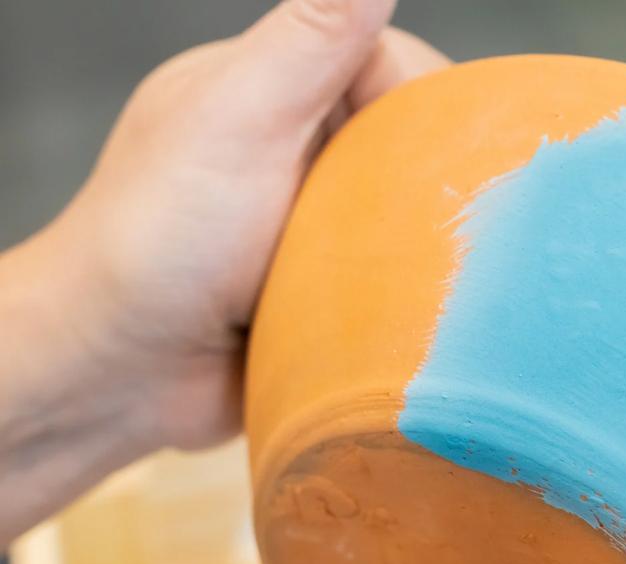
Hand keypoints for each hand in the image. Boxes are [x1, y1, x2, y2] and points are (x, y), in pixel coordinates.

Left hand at [0, 0, 448, 535]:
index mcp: (269, 89)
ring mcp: (311, 221)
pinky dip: (405, 288)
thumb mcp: (241, 122)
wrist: (114, 379)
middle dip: (428, 176)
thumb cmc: (158, 243)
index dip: (421, 100)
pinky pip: (395, 274)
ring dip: (418, 241)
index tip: (429, 151)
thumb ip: (312, 40)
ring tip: (416, 271)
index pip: (388, 64)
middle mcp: (293, 148)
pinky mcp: (325, 287)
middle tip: (425, 221)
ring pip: (409, 210)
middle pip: (409, 137)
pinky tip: (405, 306)